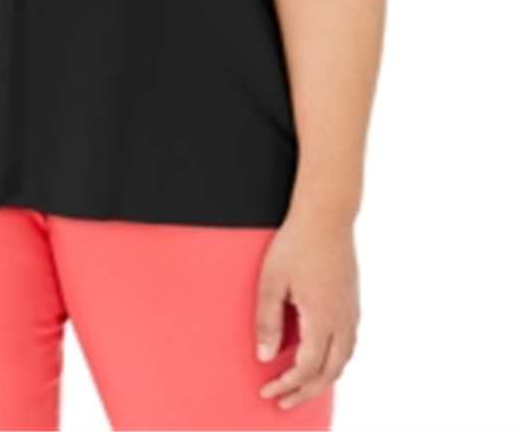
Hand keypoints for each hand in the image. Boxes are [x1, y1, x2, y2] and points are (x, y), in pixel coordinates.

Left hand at [253, 211, 359, 410]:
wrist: (326, 216)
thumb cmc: (295, 244)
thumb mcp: (271, 282)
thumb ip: (267, 321)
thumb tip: (265, 357)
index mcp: (323, 320)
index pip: (307, 369)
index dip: (287, 385)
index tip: (268, 391)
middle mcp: (343, 321)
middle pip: (329, 373)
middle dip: (305, 392)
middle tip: (282, 401)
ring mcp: (351, 312)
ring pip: (343, 360)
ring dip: (322, 379)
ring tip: (300, 385)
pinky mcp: (352, 301)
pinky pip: (348, 343)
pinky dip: (334, 360)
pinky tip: (320, 356)